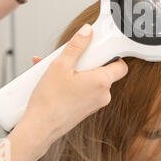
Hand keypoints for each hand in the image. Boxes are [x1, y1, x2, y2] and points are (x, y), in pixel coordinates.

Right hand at [17, 23, 127, 153]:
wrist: (39, 129)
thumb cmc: (49, 101)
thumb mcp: (60, 65)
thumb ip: (76, 46)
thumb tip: (87, 30)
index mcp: (102, 82)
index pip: (121, 65)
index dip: (113, 54)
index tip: (100, 48)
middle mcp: (103, 95)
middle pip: (103, 70)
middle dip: (87, 61)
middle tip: (70, 57)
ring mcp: (95, 104)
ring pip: (91, 80)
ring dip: (76, 72)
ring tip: (54, 68)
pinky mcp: (85, 110)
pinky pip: (84, 91)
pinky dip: (73, 83)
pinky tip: (53, 80)